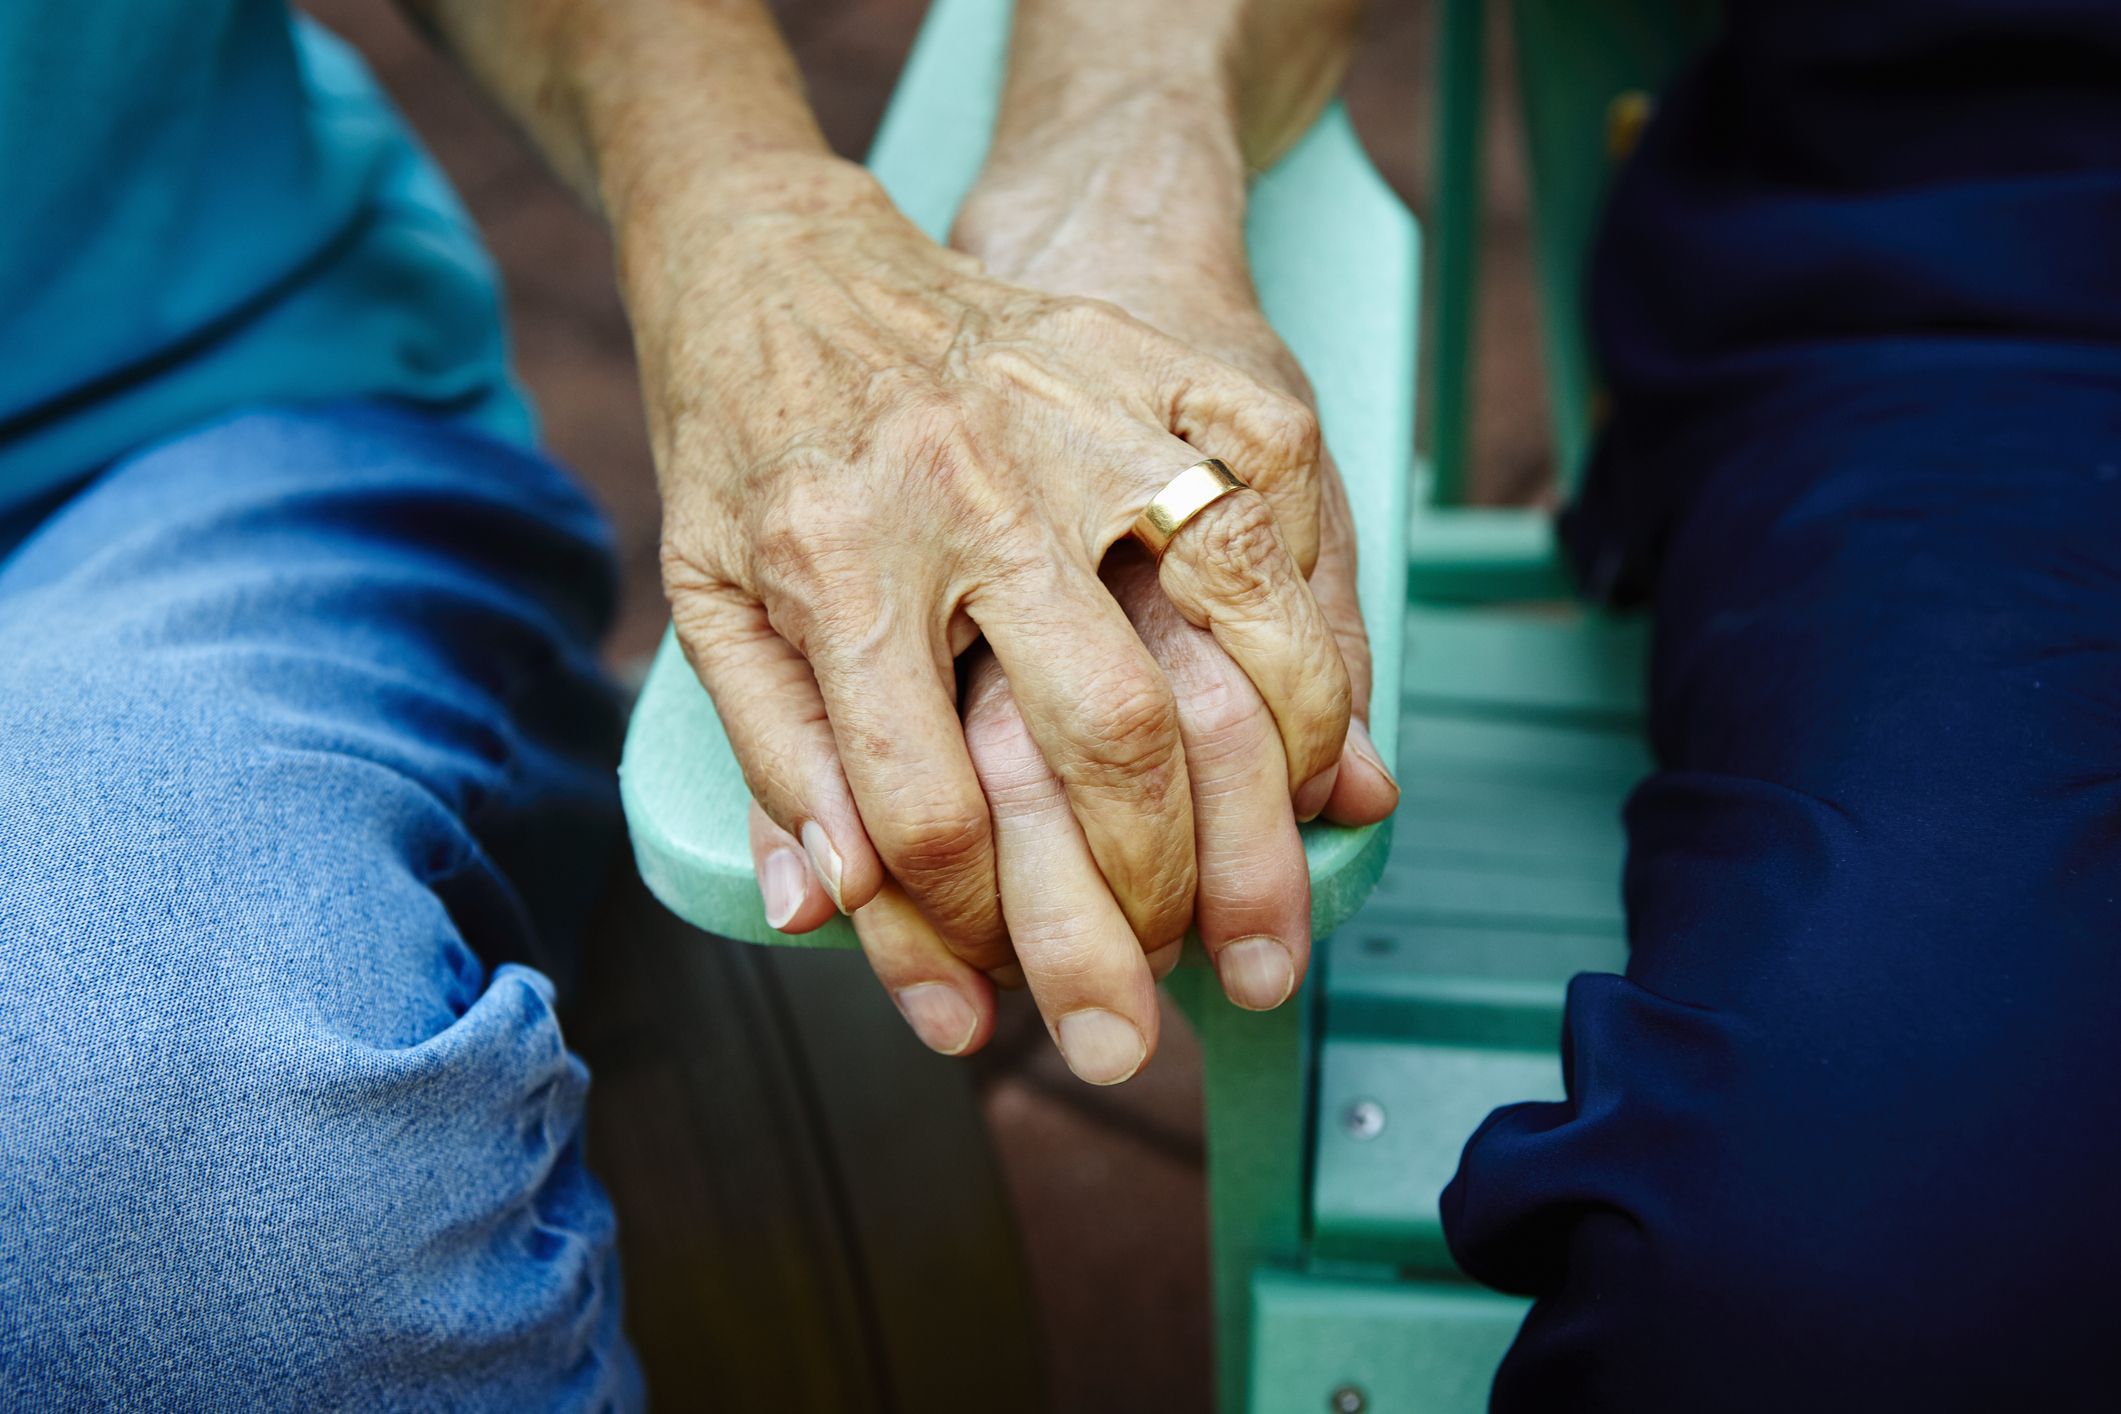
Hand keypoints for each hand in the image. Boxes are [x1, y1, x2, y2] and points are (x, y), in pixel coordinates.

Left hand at [747, 212, 1397, 1082]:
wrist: (781, 253)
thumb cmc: (740, 451)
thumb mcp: (707, 605)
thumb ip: (773, 762)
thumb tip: (827, 916)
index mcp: (831, 559)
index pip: (923, 802)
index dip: (964, 929)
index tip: (989, 982)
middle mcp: (963, 485)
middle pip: (1101, 729)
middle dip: (1146, 891)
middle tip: (1160, 979)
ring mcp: (1073, 415)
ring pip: (1226, 616)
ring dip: (1268, 778)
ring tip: (1268, 884)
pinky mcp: (1147, 366)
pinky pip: (1276, 510)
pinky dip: (1314, 633)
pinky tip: (1310, 733)